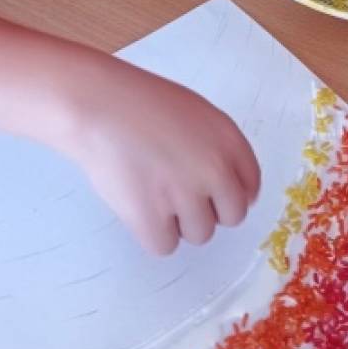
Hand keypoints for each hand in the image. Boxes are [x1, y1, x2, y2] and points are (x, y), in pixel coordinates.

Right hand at [69, 56, 260, 254]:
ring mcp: (185, 196)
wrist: (97, 105)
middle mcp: (215, 170)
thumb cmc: (140, 102)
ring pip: (199, 235)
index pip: (250, 187)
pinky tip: (136, 203)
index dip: (229, 193)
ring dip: (178, 221)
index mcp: (228, 140)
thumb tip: (225, 188)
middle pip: (231, 217)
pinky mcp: (152, 219)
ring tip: (150, 190)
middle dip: (208, 210)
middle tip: (177, 193)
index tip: (210, 192)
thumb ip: (217, 148)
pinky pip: (165, 246)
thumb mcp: (194, 113)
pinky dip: (150, 232)